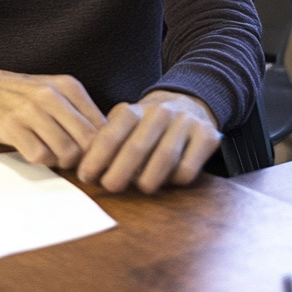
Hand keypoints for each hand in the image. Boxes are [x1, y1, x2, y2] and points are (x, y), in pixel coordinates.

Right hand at [0, 64, 106, 168]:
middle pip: (87, 141)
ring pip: (66, 151)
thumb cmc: (20, 95)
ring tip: (52, 155)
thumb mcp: (53, 94)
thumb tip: (109, 145)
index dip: (102, 149)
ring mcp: (30, 109)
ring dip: (61, 161)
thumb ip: (78, 114)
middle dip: (84, 159)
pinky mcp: (10, 125)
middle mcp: (51, 95)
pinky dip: (40, 160)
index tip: (95, 159)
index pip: (100, 126)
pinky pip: (39, 155)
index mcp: (68, 86)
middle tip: (74, 164)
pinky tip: (33, 151)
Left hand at [77, 90, 221, 193]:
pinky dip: (175, 179)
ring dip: (149, 178)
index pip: (111, 134)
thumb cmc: (148, 125)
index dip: (97, 157)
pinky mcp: (207, 136)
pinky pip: (189, 167)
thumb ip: (108, 140)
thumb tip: (84, 168)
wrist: (190, 103)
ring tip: (141, 188)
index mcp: (135, 110)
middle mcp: (160, 112)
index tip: (86, 176)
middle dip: (120, 171)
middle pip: (137, 147)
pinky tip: (168, 181)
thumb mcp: (127, 123)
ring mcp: (185, 123)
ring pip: (165, 158)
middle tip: (110, 187)